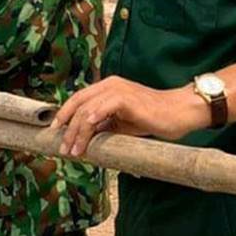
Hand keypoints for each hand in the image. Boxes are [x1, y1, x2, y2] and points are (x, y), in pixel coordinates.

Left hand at [51, 76, 208, 156]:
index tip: (56, 132)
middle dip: (67, 126)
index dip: (65, 115)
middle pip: (78, 103)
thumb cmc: (153, 118)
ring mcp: (117, 89)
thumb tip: (86, 139)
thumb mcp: (122, 123)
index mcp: (107, 88)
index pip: (78, 99)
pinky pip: (102, 108)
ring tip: (74, 150)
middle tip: (62, 147)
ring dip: (77, 132)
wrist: (179, 112)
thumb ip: (104, 125)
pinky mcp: (126, 98)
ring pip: (87, 109)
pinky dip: (91, 122)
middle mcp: (109, 84)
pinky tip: (86, 136)